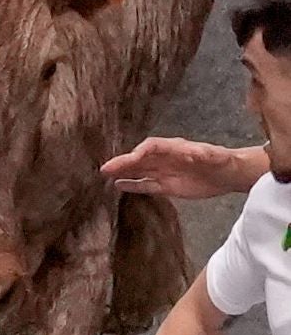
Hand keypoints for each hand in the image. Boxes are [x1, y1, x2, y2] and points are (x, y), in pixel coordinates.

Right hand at [101, 137, 254, 199]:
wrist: (230, 175)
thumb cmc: (222, 161)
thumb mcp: (213, 156)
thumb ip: (202, 154)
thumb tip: (192, 152)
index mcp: (172, 148)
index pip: (151, 147)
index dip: (139, 152)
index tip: (130, 158)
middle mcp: (163, 159)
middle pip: (139, 159)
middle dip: (123, 162)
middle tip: (104, 168)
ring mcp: (163, 172)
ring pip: (139, 172)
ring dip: (123, 172)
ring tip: (104, 174)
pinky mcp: (166, 187)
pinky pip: (146, 186)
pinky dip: (132, 186)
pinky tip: (118, 186)